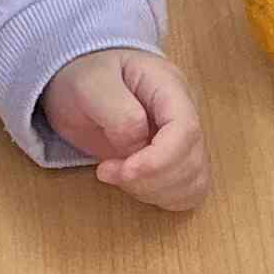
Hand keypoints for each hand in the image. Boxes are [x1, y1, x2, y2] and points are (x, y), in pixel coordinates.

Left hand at [45, 48, 211, 211]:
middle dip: (150, 179)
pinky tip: (134, 187)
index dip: (159, 160)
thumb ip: (118, 113)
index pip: (186, 130)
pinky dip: (164, 198)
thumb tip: (137, 147)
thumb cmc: (85, 74)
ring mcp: (182, 140)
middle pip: (192, 161)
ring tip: (117, 176)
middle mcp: (185, 115)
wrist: (80, 78)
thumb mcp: (92, 85)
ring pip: (194, 181)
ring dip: (155, 191)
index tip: (123, 171)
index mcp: (170, 88)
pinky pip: (188, 191)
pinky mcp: (173, 161)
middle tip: (107, 171)